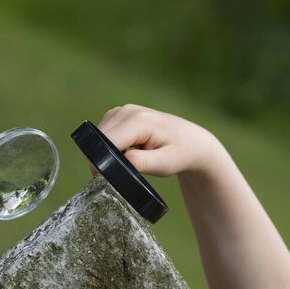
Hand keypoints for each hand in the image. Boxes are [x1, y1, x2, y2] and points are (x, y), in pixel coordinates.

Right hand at [96, 104, 224, 178]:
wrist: (190, 141)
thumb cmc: (180, 153)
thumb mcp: (165, 163)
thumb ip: (144, 163)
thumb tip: (123, 162)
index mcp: (139, 121)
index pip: (107, 141)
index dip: (101, 160)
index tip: (104, 178)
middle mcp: (127, 111)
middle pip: (99, 138)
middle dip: (102, 157)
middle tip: (120, 173)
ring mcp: (122, 111)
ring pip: (98, 136)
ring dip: (105, 151)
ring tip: (127, 161)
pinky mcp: (119, 115)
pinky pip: (103, 133)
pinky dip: (109, 145)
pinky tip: (126, 152)